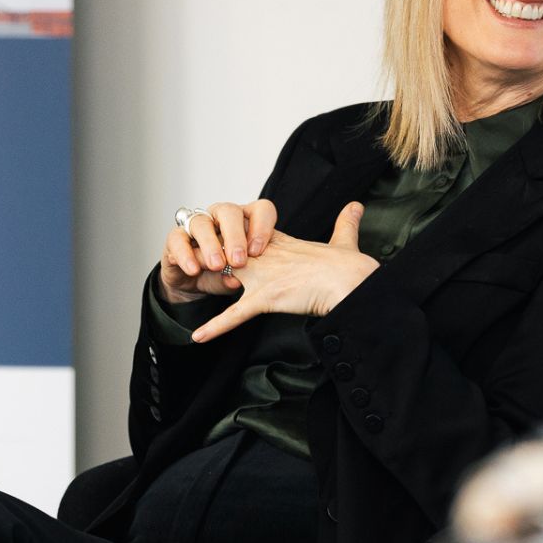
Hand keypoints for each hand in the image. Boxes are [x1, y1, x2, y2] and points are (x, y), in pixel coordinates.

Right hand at [158, 199, 277, 304]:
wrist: (192, 283)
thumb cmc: (221, 273)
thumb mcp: (235, 277)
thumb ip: (238, 277)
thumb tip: (236, 280)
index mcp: (244, 222)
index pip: (259, 210)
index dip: (261, 226)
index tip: (258, 251)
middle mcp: (220, 217)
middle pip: (228, 211)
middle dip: (235, 236)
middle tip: (239, 261)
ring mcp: (196, 225)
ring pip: (201, 223)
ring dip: (210, 245)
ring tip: (216, 266)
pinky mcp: (175, 237)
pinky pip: (178, 239)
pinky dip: (186, 255)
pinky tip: (193, 269)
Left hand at [192, 202, 377, 342]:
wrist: (355, 282)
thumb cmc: (352, 269)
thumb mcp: (346, 242)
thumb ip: (346, 225)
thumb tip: (356, 206)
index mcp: (280, 242)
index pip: (244, 234)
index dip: (227, 237)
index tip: (213, 238)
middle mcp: (267, 255)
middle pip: (225, 248)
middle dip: (206, 252)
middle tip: (190, 257)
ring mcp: (264, 276)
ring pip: (223, 272)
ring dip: (205, 278)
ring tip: (186, 281)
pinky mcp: (266, 297)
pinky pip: (235, 313)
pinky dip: (216, 326)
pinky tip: (198, 336)